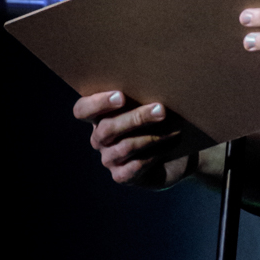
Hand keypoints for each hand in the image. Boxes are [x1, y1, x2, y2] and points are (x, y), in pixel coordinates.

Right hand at [73, 91, 210, 188]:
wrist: (177, 154)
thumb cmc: (161, 122)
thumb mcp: (151, 106)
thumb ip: (145, 95)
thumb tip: (157, 84)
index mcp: (99, 116)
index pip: (82, 109)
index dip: (97, 103)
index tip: (121, 96)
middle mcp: (100, 138)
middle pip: (107, 128)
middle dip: (136, 118)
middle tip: (161, 110)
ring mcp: (109, 159)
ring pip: (124, 147)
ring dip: (151, 136)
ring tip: (174, 128)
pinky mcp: (122, 176)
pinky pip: (134, 166)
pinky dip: (154, 154)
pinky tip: (170, 145)